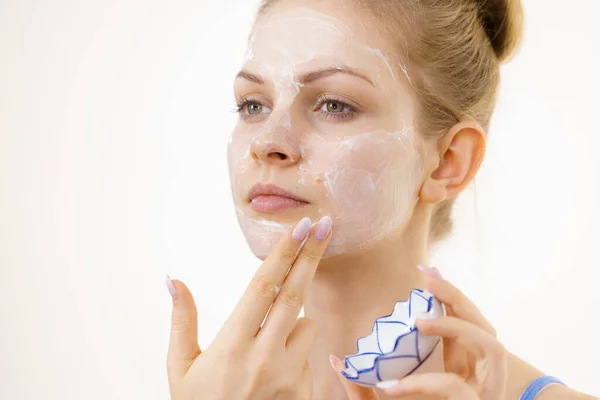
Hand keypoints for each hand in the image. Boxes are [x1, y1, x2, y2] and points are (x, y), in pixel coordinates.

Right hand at [167, 216, 331, 399]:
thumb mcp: (181, 369)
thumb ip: (181, 322)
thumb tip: (174, 281)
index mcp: (230, 345)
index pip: (263, 287)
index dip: (283, 253)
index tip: (299, 227)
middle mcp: (263, 356)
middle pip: (294, 293)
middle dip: (311, 255)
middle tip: (323, 225)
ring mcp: (287, 375)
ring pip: (304, 324)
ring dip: (294, 319)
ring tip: (266, 340)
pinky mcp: (302, 390)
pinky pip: (307, 354)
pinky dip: (295, 349)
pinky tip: (273, 369)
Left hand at [329, 265, 506, 398]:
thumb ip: (364, 387)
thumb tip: (336, 358)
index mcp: (462, 368)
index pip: (464, 320)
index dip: (449, 293)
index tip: (424, 270)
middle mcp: (479, 378)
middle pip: (484, 323)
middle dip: (458, 297)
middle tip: (427, 280)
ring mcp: (483, 394)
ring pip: (490, 345)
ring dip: (457, 326)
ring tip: (419, 321)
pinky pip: (455, 390)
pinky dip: (425, 383)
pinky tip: (391, 387)